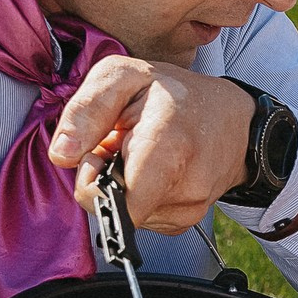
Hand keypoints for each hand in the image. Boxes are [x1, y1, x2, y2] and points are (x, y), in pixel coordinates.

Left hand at [47, 57, 257, 233]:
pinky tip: (154, 170)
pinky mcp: (185, 222)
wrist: (235, 122)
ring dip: (122, 186)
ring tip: (143, 154)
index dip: (93, 183)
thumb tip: (62, 154)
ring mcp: (188, 210)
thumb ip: (86, 109)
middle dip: (105, 180)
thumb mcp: (126, 76)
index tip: (100, 152)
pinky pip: (141, 218)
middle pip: (113, 209)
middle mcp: (185, 186)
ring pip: (125, 214)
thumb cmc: (178, 95)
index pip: (117, 204)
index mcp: (168, 146)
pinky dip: (138, 196)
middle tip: (122, 147)